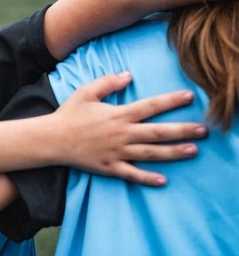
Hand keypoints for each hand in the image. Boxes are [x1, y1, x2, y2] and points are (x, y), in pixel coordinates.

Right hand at [54, 72, 206, 185]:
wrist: (51, 139)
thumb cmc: (68, 114)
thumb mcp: (86, 92)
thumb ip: (108, 82)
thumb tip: (129, 75)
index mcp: (118, 114)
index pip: (150, 106)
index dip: (171, 101)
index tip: (190, 96)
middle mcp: (121, 134)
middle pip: (158, 132)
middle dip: (183, 130)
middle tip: (204, 130)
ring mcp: (117, 152)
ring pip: (151, 154)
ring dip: (174, 153)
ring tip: (193, 151)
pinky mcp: (109, 167)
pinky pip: (132, 174)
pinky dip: (147, 178)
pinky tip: (163, 180)